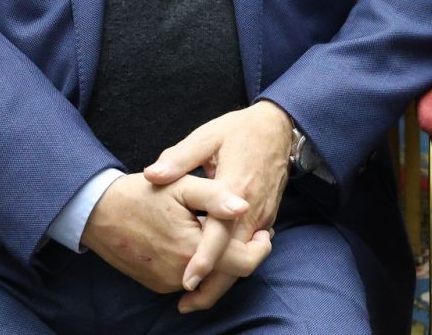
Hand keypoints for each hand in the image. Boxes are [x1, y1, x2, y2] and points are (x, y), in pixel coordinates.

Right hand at [81, 172, 269, 294]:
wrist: (98, 212)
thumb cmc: (142, 193)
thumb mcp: (182, 185)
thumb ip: (216, 197)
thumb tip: (244, 207)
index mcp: (192, 249)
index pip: (243, 263)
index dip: (260, 247)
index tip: (264, 230)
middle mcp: (180, 275)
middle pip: (229, 274)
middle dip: (244, 253)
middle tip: (250, 229)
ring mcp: (167, 283)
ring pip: (210, 278)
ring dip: (221, 258)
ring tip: (222, 230)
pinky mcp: (157, 284)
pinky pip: (190, 278)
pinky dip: (201, 263)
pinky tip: (199, 238)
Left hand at [144, 101, 293, 309]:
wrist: (279, 126)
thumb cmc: (239, 131)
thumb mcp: (208, 136)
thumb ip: (180, 157)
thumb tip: (152, 175)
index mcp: (235, 188)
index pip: (220, 232)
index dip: (205, 258)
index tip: (186, 280)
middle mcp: (251, 208)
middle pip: (236, 258)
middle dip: (212, 286)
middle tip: (183, 305)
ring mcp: (262, 215)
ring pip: (245, 258)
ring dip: (223, 281)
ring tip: (194, 299)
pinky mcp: (267, 218)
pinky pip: (250, 249)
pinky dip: (234, 266)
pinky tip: (216, 277)